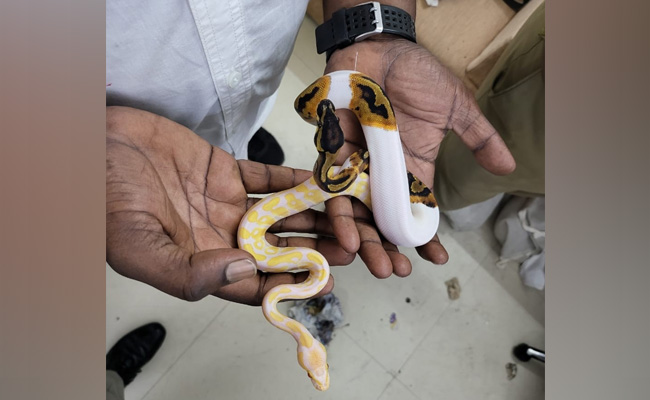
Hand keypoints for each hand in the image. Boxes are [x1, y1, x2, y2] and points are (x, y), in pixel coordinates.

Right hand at [106, 106, 353, 304]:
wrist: (94, 143)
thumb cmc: (105, 201)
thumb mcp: (139, 247)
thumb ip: (188, 270)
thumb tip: (242, 272)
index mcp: (202, 261)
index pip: (255, 282)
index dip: (290, 284)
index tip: (326, 281)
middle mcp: (220, 235)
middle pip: (279, 248)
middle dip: (316, 249)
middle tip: (354, 248)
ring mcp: (226, 202)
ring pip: (281, 213)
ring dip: (314, 215)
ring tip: (348, 217)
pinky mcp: (225, 170)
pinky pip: (268, 177)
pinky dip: (294, 179)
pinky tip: (322, 181)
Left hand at [322, 37, 515, 275]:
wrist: (381, 47)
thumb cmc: (418, 75)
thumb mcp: (455, 109)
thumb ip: (478, 137)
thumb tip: (508, 167)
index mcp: (412, 169)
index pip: (417, 212)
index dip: (425, 238)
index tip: (436, 260)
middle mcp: (382, 173)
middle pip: (380, 220)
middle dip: (386, 247)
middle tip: (394, 271)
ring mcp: (356, 163)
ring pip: (354, 210)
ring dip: (360, 237)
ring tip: (369, 259)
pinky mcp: (332, 150)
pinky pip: (330, 184)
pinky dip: (336, 206)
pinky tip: (344, 229)